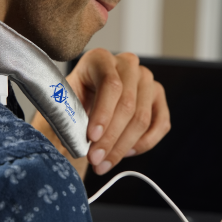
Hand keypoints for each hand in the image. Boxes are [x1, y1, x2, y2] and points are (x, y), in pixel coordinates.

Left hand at [32, 49, 169, 177]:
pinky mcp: (158, 98)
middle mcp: (127, 65)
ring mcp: (146, 80)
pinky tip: (124, 152)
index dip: (102, 113)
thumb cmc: (69, 108)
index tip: (91, 138)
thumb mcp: (60, 109)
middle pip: (127, 104)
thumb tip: (72, 139)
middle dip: (110, 138)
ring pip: (142, 119)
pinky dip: (143, 144)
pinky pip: (160, 125)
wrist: (81, 111)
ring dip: (122, 147)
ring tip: (104, 163)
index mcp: (99, 59)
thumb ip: (65, 119)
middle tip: (95, 160)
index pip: (109, 84)